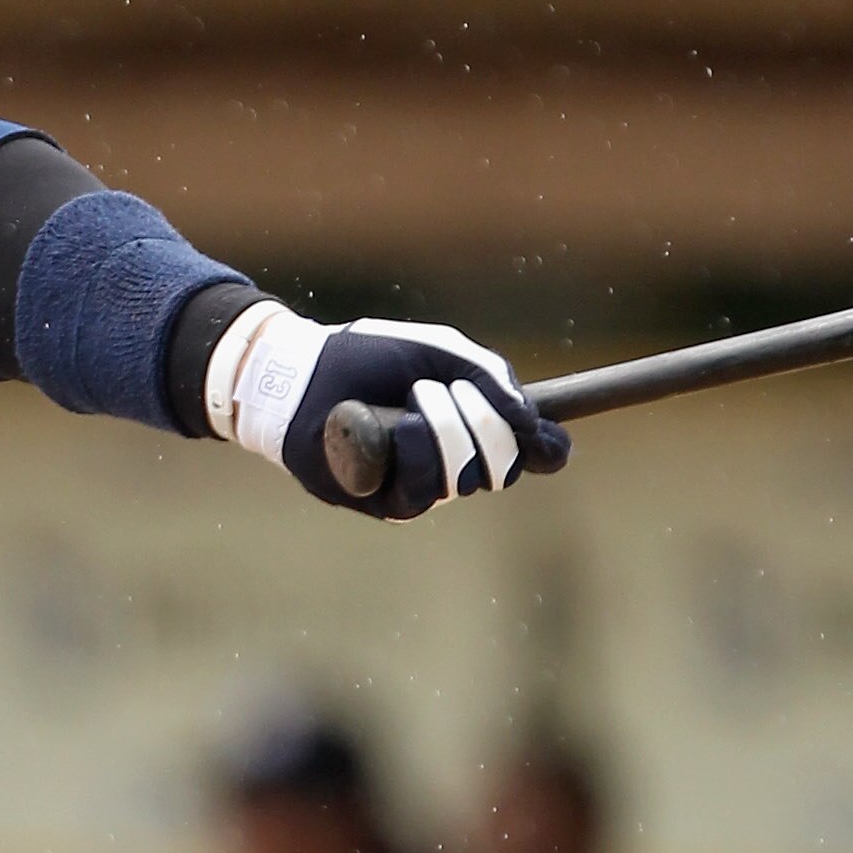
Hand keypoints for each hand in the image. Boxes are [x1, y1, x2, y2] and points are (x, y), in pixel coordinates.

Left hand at [205, 301, 567, 520]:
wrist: (306, 372)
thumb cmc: (370, 357)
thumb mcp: (439, 350)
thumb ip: (490, 376)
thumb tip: (534, 421)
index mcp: (474, 425)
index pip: (529, 452)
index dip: (546, 447)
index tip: (545, 436)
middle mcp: (453, 461)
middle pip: (504, 466)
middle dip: (482, 421)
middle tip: (446, 387)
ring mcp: (420, 485)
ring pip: (463, 478)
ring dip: (443, 428)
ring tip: (412, 396)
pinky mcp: (384, 502)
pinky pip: (419, 490)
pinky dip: (410, 447)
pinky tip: (390, 425)